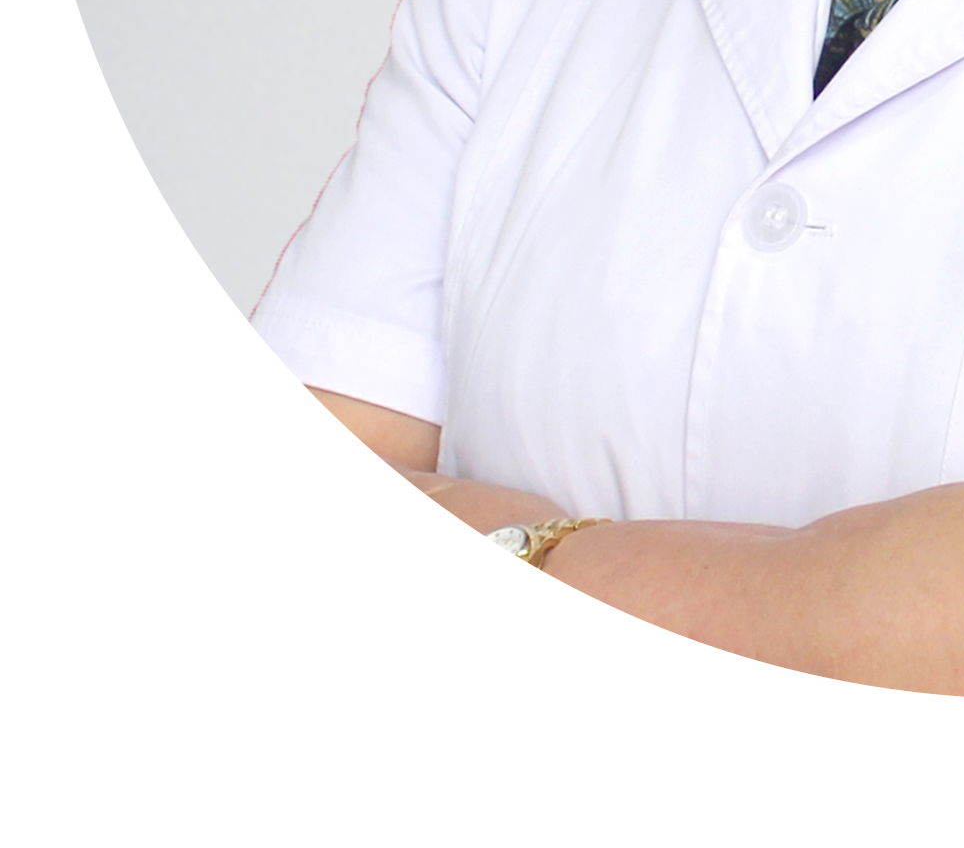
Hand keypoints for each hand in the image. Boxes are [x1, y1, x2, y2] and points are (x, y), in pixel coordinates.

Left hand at [154, 437, 558, 698]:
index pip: (326, 471)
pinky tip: (206, 736)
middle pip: (257, 553)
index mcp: (401, 501)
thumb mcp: (514, 524)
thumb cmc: (560, 566)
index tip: (246, 459)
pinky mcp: (327, 683)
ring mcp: (331, 615)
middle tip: (170, 583)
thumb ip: (485, 538)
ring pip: (245, 634)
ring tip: (181, 686)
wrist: (547, 601)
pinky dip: (234, 727)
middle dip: (208, 567)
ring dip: (205, 663)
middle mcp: (351, 551)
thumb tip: (497, 564)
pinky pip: (263, 712)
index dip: (280, 462)